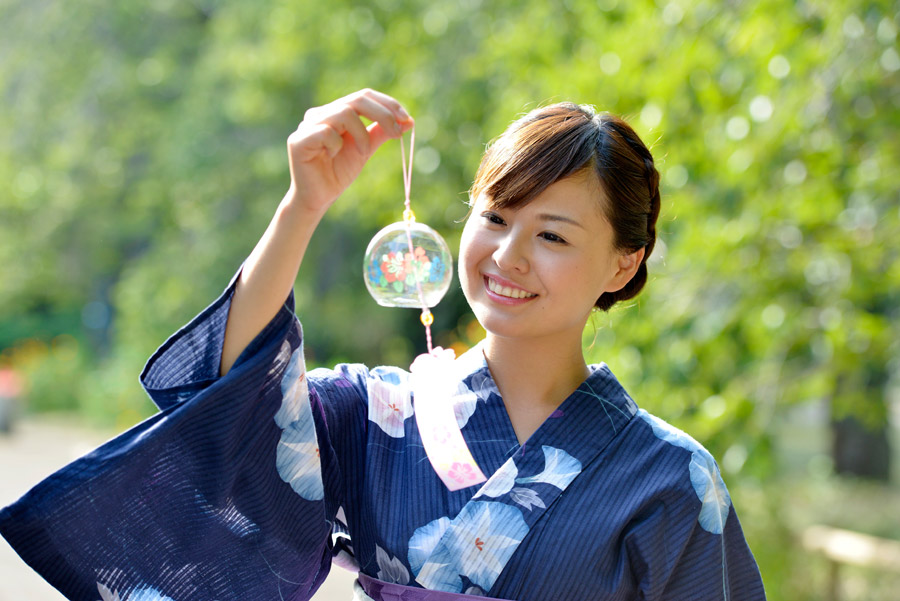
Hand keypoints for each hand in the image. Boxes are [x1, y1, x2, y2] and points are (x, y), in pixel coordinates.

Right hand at [285, 88, 412, 213]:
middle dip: (383, 114)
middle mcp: (320, 113)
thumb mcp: (365, 149)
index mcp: (336, 112)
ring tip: (363, 152)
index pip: (364, 96)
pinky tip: (332, 156)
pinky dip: (337, 144)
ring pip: (344, 112)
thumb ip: (381, 133)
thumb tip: (409, 120)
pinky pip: (326, 132)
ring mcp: (307, 125)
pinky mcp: (298, 140)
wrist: (318, 198)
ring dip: (361, 134)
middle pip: (356, 99)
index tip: (406, 119)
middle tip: (397, 132)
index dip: (387, 104)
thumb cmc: (338, 173)